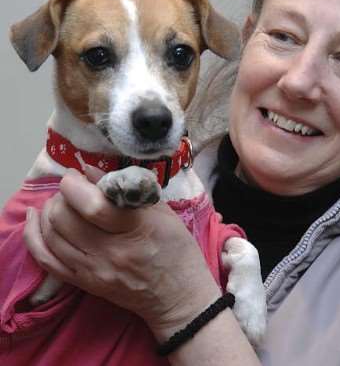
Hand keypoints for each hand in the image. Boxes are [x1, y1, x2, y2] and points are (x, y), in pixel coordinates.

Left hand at [24, 168, 220, 339]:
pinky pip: (46, 260)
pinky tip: (36, 219)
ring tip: (62, 202)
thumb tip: (91, 171)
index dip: (75, 185)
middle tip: (72, 188)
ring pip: (51, 236)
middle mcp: (111, 253)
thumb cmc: (177, 249)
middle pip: (64, 219)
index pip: (92, 206)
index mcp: (136, 230)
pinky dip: (34, 236)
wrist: (178, 295)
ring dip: (49, 211)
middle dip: (61, 195)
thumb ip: (127, 189)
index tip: (76, 175)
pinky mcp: (84, 283)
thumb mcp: (162, 212)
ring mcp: (94, 271)